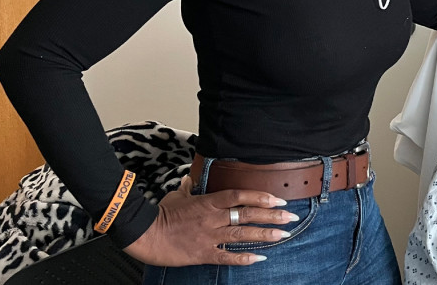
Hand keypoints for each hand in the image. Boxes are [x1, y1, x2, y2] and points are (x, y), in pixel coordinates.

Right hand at [123, 175, 296, 266]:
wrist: (144, 233)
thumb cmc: (160, 213)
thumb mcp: (177, 195)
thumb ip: (189, 188)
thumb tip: (191, 179)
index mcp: (209, 202)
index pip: (240, 195)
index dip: (261, 196)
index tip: (279, 198)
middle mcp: (213, 218)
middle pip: (248, 214)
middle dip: (272, 215)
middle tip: (291, 216)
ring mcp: (209, 236)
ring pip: (243, 234)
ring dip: (265, 234)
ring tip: (284, 234)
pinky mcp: (203, 254)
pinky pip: (227, 256)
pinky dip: (244, 258)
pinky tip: (260, 258)